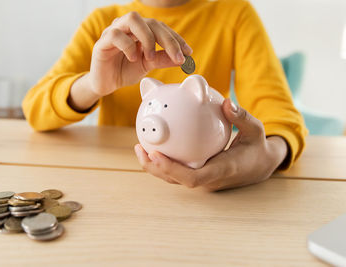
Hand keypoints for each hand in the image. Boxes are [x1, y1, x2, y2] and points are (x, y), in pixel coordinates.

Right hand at [89, 11, 191, 95]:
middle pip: (151, 22)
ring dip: (147, 38)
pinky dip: (128, 46)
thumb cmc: (125, 70)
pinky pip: (116, 35)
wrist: (105, 84)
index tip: (188, 53)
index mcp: (140, 30)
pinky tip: (133, 58)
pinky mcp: (102, 42)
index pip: (161, 27)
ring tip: (151, 57)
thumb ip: (163, 59)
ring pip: (133, 19)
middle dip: (167, 39)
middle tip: (177, 57)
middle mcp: (128, 26)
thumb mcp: (148, 65)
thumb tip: (184, 58)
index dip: (176, 38)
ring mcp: (114, 31)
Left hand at [134, 99, 288, 190]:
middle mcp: (210, 180)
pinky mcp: (200, 176)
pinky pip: (179, 171)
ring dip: (155, 166)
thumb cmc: (257, 147)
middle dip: (155, 168)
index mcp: (222, 171)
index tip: (155, 154)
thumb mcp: (255, 129)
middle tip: (140, 149)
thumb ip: (241, 117)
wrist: (261, 166)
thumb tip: (225, 102)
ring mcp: (204, 181)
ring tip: (140, 148)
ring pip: (174, 178)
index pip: (192, 178)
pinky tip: (154, 146)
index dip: (172, 169)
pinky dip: (164, 161)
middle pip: (176, 180)